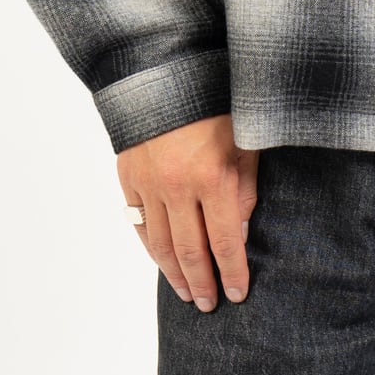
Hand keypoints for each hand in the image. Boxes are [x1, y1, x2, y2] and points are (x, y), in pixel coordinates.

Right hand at [118, 114, 259, 310]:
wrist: (165, 70)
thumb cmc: (217, 104)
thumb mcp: (246, 144)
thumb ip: (244, 192)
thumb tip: (238, 236)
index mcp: (211, 178)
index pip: (223, 242)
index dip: (231, 273)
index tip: (238, 294)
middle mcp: (176, 186)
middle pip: (188, 251)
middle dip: (201, 283)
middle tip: (209, 305)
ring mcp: (148, 183)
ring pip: (158, 243)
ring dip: (173, 273)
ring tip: (186, 293)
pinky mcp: (128, 175)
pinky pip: (137, 222)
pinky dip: (150, 247)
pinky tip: (161, 261)